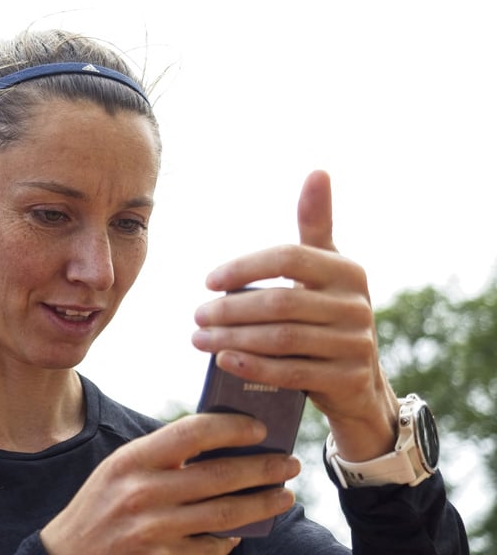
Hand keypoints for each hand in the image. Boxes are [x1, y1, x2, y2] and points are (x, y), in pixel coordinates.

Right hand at [40, 413, 299, 554]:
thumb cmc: (99, 505)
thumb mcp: (119, 469)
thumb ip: (161, 455)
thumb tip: (220, 442)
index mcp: (132, 460)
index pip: (193, 432)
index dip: (232, 427)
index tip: (260, 428)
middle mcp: (142, 493)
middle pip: (220, 475)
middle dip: (262, 467)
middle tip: (288, 463)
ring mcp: (153, 531)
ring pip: (225, 514)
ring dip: (262, 504)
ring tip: (283, 496)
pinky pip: (210, 549)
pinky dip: (231, 539)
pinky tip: (243, 531)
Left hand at [191, 170, 398, 460]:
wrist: (358, 382)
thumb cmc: (328, 313)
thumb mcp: (326, 269)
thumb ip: (316, 224)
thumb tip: (318, 171)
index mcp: (347, 271)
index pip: (288, 259)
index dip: (244, 268)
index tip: (208, 281)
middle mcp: (356, 305)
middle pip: (280, 302)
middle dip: (230, 310)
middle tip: (197, 315)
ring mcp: (355, 344)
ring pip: (282, 338)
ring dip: (233, 338)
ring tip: (199, 339)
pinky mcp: (347, 379)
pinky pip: (292, 372)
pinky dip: (254, 366)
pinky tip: (224, 360)